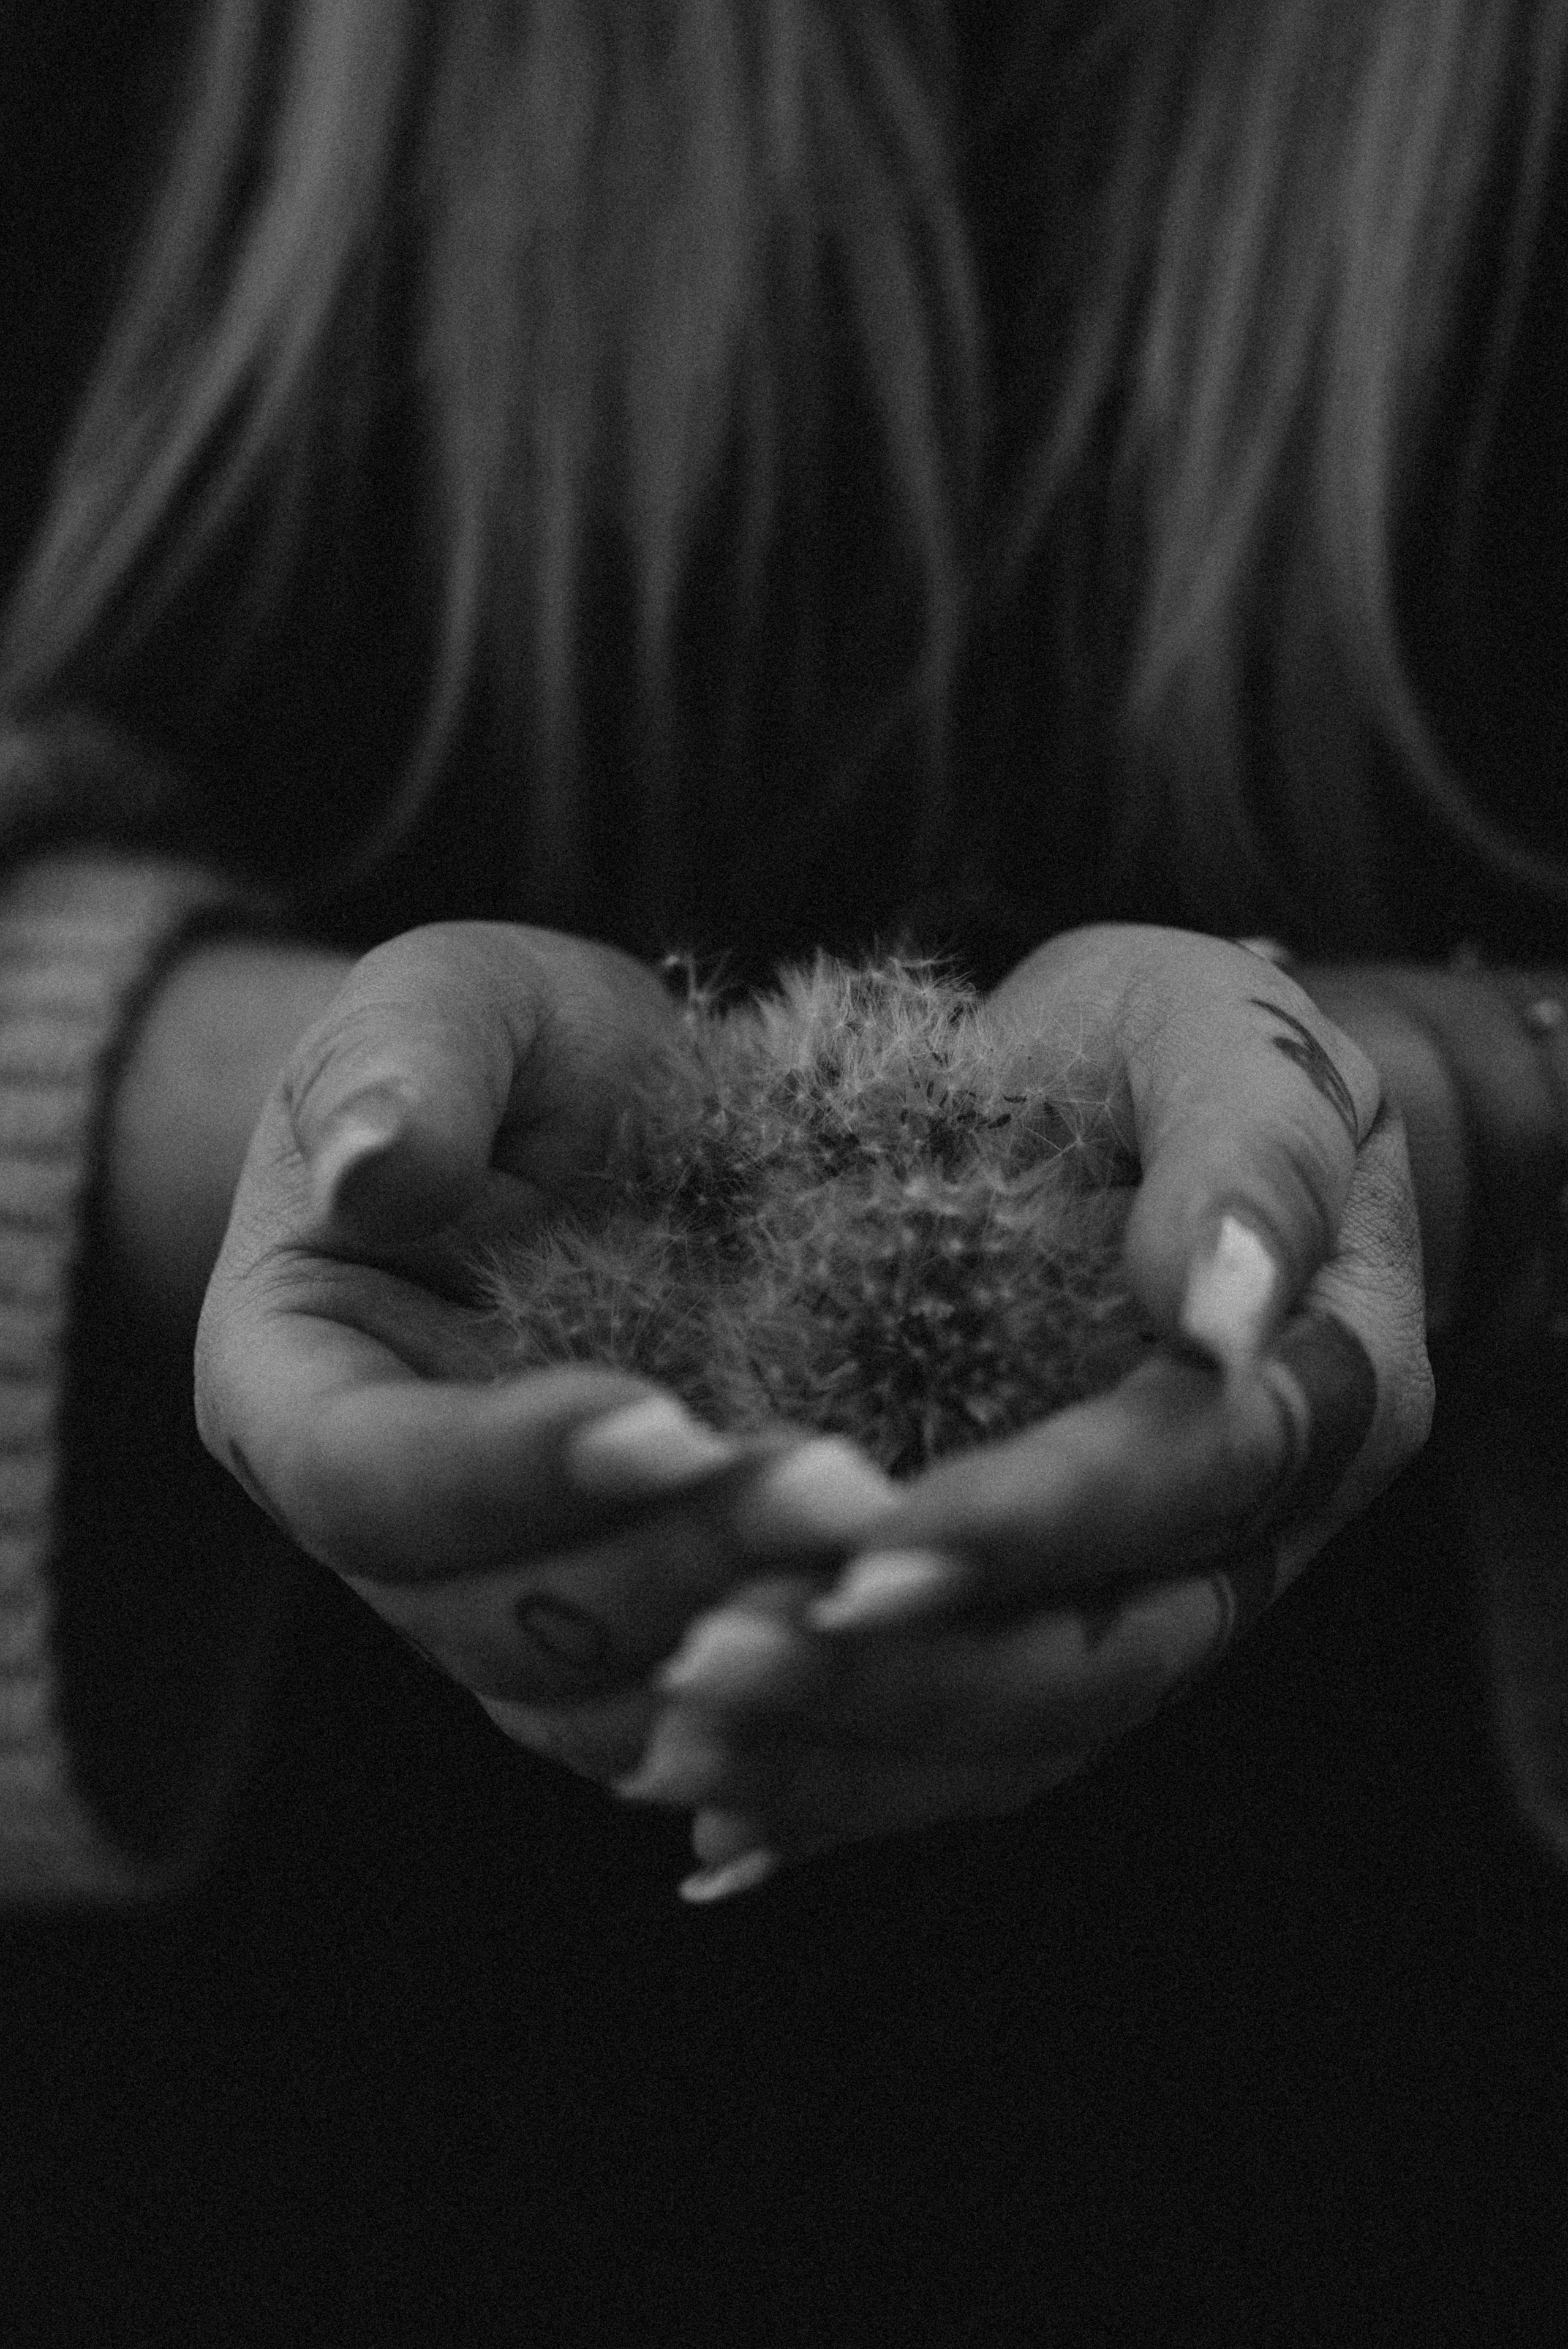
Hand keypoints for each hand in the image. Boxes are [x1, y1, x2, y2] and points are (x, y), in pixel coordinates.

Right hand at [194, 922, 902, 1779]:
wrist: (604, 1130)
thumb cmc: (507, 1052)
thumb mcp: (451, 1001)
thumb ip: (407, 1064)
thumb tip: (374, 1169)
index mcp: (292, 1390)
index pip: (363, 1479)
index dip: (503, 1468)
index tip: (664, 1415)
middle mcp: (385, 1533)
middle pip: (499, 1616)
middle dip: (673, 1563)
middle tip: (842, 1491)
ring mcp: (502, 1601)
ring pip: (604, 1699)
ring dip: (752, 1640)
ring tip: (894, 1548)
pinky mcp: (624, 1629)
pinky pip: (695, 1716)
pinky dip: (795, 1691)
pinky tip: (906, 1621)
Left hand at [608, 928, 1434, 1897]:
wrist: (1139, 1111)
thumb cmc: (1173, 1052)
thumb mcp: (1223, 1034)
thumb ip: (1252, 1149)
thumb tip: (1221, 1314)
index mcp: (1325, 1386)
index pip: (1186, 1482)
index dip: (1033, 1523)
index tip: (860, 1549)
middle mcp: (1255, 1531)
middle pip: (1105, 1659)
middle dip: (908, 1677)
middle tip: (712, 1663)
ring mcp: (1157, 1596)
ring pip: (1026, 1734)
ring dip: (850, 1753)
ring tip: (677, 1731)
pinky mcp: (1057, 1624)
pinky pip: (969, 1746)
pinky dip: (843, 1786)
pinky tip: (708, 1806)